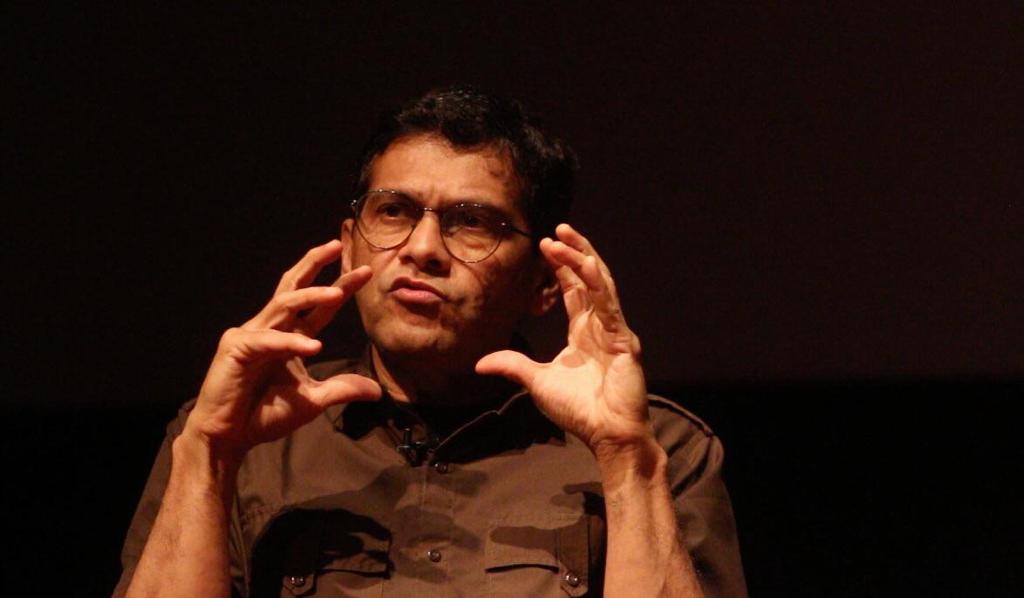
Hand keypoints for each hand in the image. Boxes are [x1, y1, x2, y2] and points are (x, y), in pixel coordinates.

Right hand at [185, 239, 380, 459]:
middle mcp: (269, 328)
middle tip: (338, 246)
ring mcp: (250, 334)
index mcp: (288, 336)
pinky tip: (313, 346)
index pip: (319, 307)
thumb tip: (376, 390)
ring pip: (283, 305)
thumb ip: (342, 389)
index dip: (341, 287)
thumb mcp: (313, 400)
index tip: (366, 271)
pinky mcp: (236, 348)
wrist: (229, 437)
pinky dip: (291, 342)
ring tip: (336, 293)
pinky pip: (269, 340)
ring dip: (310, 296)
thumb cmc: (264, 416)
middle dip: (315, 264)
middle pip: (293, 286)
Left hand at [476, 224, 649, 453]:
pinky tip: (585, 265)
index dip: (562, 266)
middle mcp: (601, 325)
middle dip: (575, 252)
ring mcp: (615, 330)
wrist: (607, 435)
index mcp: (584, 332)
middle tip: (557, 229)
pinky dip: (598, 284)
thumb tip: (480, 362)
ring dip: (583, 258)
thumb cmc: (579, 410)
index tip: (546, 245)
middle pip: (589, 278)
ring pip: (600, 284)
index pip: (575, 290)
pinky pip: (610, 306)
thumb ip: (513, 366)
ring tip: (565, 237)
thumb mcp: (537, 382)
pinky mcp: (624, 340)